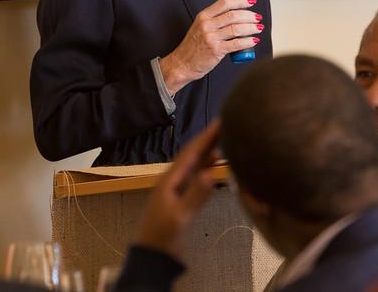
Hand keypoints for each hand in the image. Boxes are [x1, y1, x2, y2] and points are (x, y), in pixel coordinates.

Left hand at [132, 121, 220, 257]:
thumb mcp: (180, 217)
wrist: (151, 256)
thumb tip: (212, 173)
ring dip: (208, 150)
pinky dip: (206, 166)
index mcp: (170, 180)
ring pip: (194, 164)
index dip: (206, 136)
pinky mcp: (180, 198)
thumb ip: (196, 195)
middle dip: (208, 138)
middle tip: (226, 124)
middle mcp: (172, 179)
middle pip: (192, 154)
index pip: (191, 152)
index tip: (220, 121)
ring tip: (224, 138)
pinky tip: (215, 164)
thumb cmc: (163, 236)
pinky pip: (195, 175)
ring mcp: (176, 188)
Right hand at [159, 0, 260, 94]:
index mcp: (203, 16)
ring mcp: (211, 38)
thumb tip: (237, 15)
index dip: (240, 0)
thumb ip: (215, 20)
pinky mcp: (216, 50)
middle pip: (233, 15)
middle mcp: (207, 25)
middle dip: (249, 15)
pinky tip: (254, 40)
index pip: (225, 3)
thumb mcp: (200, 27)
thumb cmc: (193, 47)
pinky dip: (248, 42)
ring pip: (237, 28)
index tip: (250, 1)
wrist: (182, 64)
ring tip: (258, 28)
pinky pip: (236, 44)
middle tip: (257, 17)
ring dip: (251, 27)